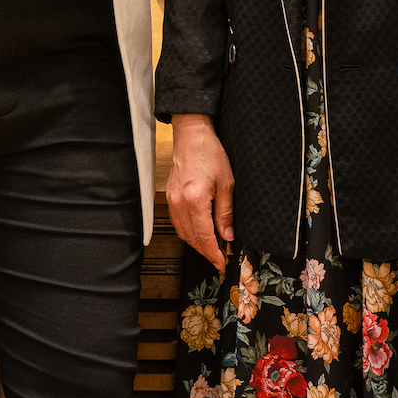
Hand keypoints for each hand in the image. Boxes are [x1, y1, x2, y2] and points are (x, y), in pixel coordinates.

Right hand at [167, 115, 234, 271]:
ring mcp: (172, 201)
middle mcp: (179, 203)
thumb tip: (228, 235)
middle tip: (220, 257)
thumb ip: (225, 212)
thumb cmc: (210, 154)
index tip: (222, 262)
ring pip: (183, 233)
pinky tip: (199, 232)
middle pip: (191, 238)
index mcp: (195, 200)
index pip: (203, 236)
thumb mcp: (226, 183)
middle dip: (206, 251)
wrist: (191, 136)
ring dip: (196, 243)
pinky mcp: (169, 197)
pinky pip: (177, 223)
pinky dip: (188, 232)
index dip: (213, 253)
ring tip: (212, 247)